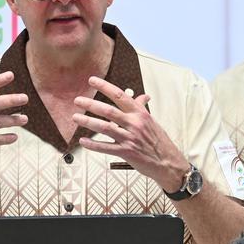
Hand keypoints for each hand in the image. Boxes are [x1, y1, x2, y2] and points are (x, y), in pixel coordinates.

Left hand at [72, 77, 188, 193]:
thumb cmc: (159, 142)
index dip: (105, 87)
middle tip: (78, 100)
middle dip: (91, 104)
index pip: (120, 96)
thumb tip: (142, 96)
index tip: (92, 80)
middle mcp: (134, 124)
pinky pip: (106, 147)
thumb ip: (142, 109)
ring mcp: (130, 138)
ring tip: (75, 117)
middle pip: (108, 111)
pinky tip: (83, 141)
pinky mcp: (126, 152)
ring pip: (105, 128)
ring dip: (88, 122)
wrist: (168, 162)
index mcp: (140, 114)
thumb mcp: (152, 122)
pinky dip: (93, 145)